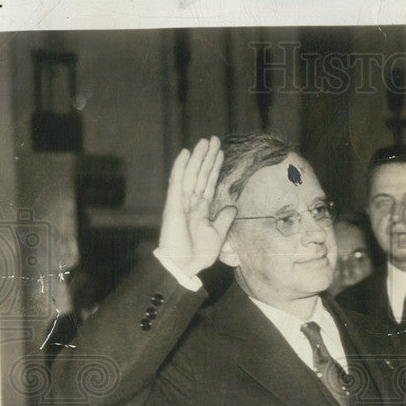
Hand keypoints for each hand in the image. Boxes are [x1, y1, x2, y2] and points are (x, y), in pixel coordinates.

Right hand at [158, 136, 236, 277]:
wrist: (184, 266)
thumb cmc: (198, 253)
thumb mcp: (217, 235)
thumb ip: (224, 220)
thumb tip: (233, 207)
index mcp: (201, 209)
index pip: (209, 183)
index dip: (214, 167)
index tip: (220, 153)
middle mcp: (191, 202)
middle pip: (201, 174)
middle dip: (207, 157)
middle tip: (214, 139)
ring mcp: (181, 202)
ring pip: (191, 174)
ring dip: (197, 157)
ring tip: (205, 141)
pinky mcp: (173, 204)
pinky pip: (177, 182)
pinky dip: (181, 167)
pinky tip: (186, 153)